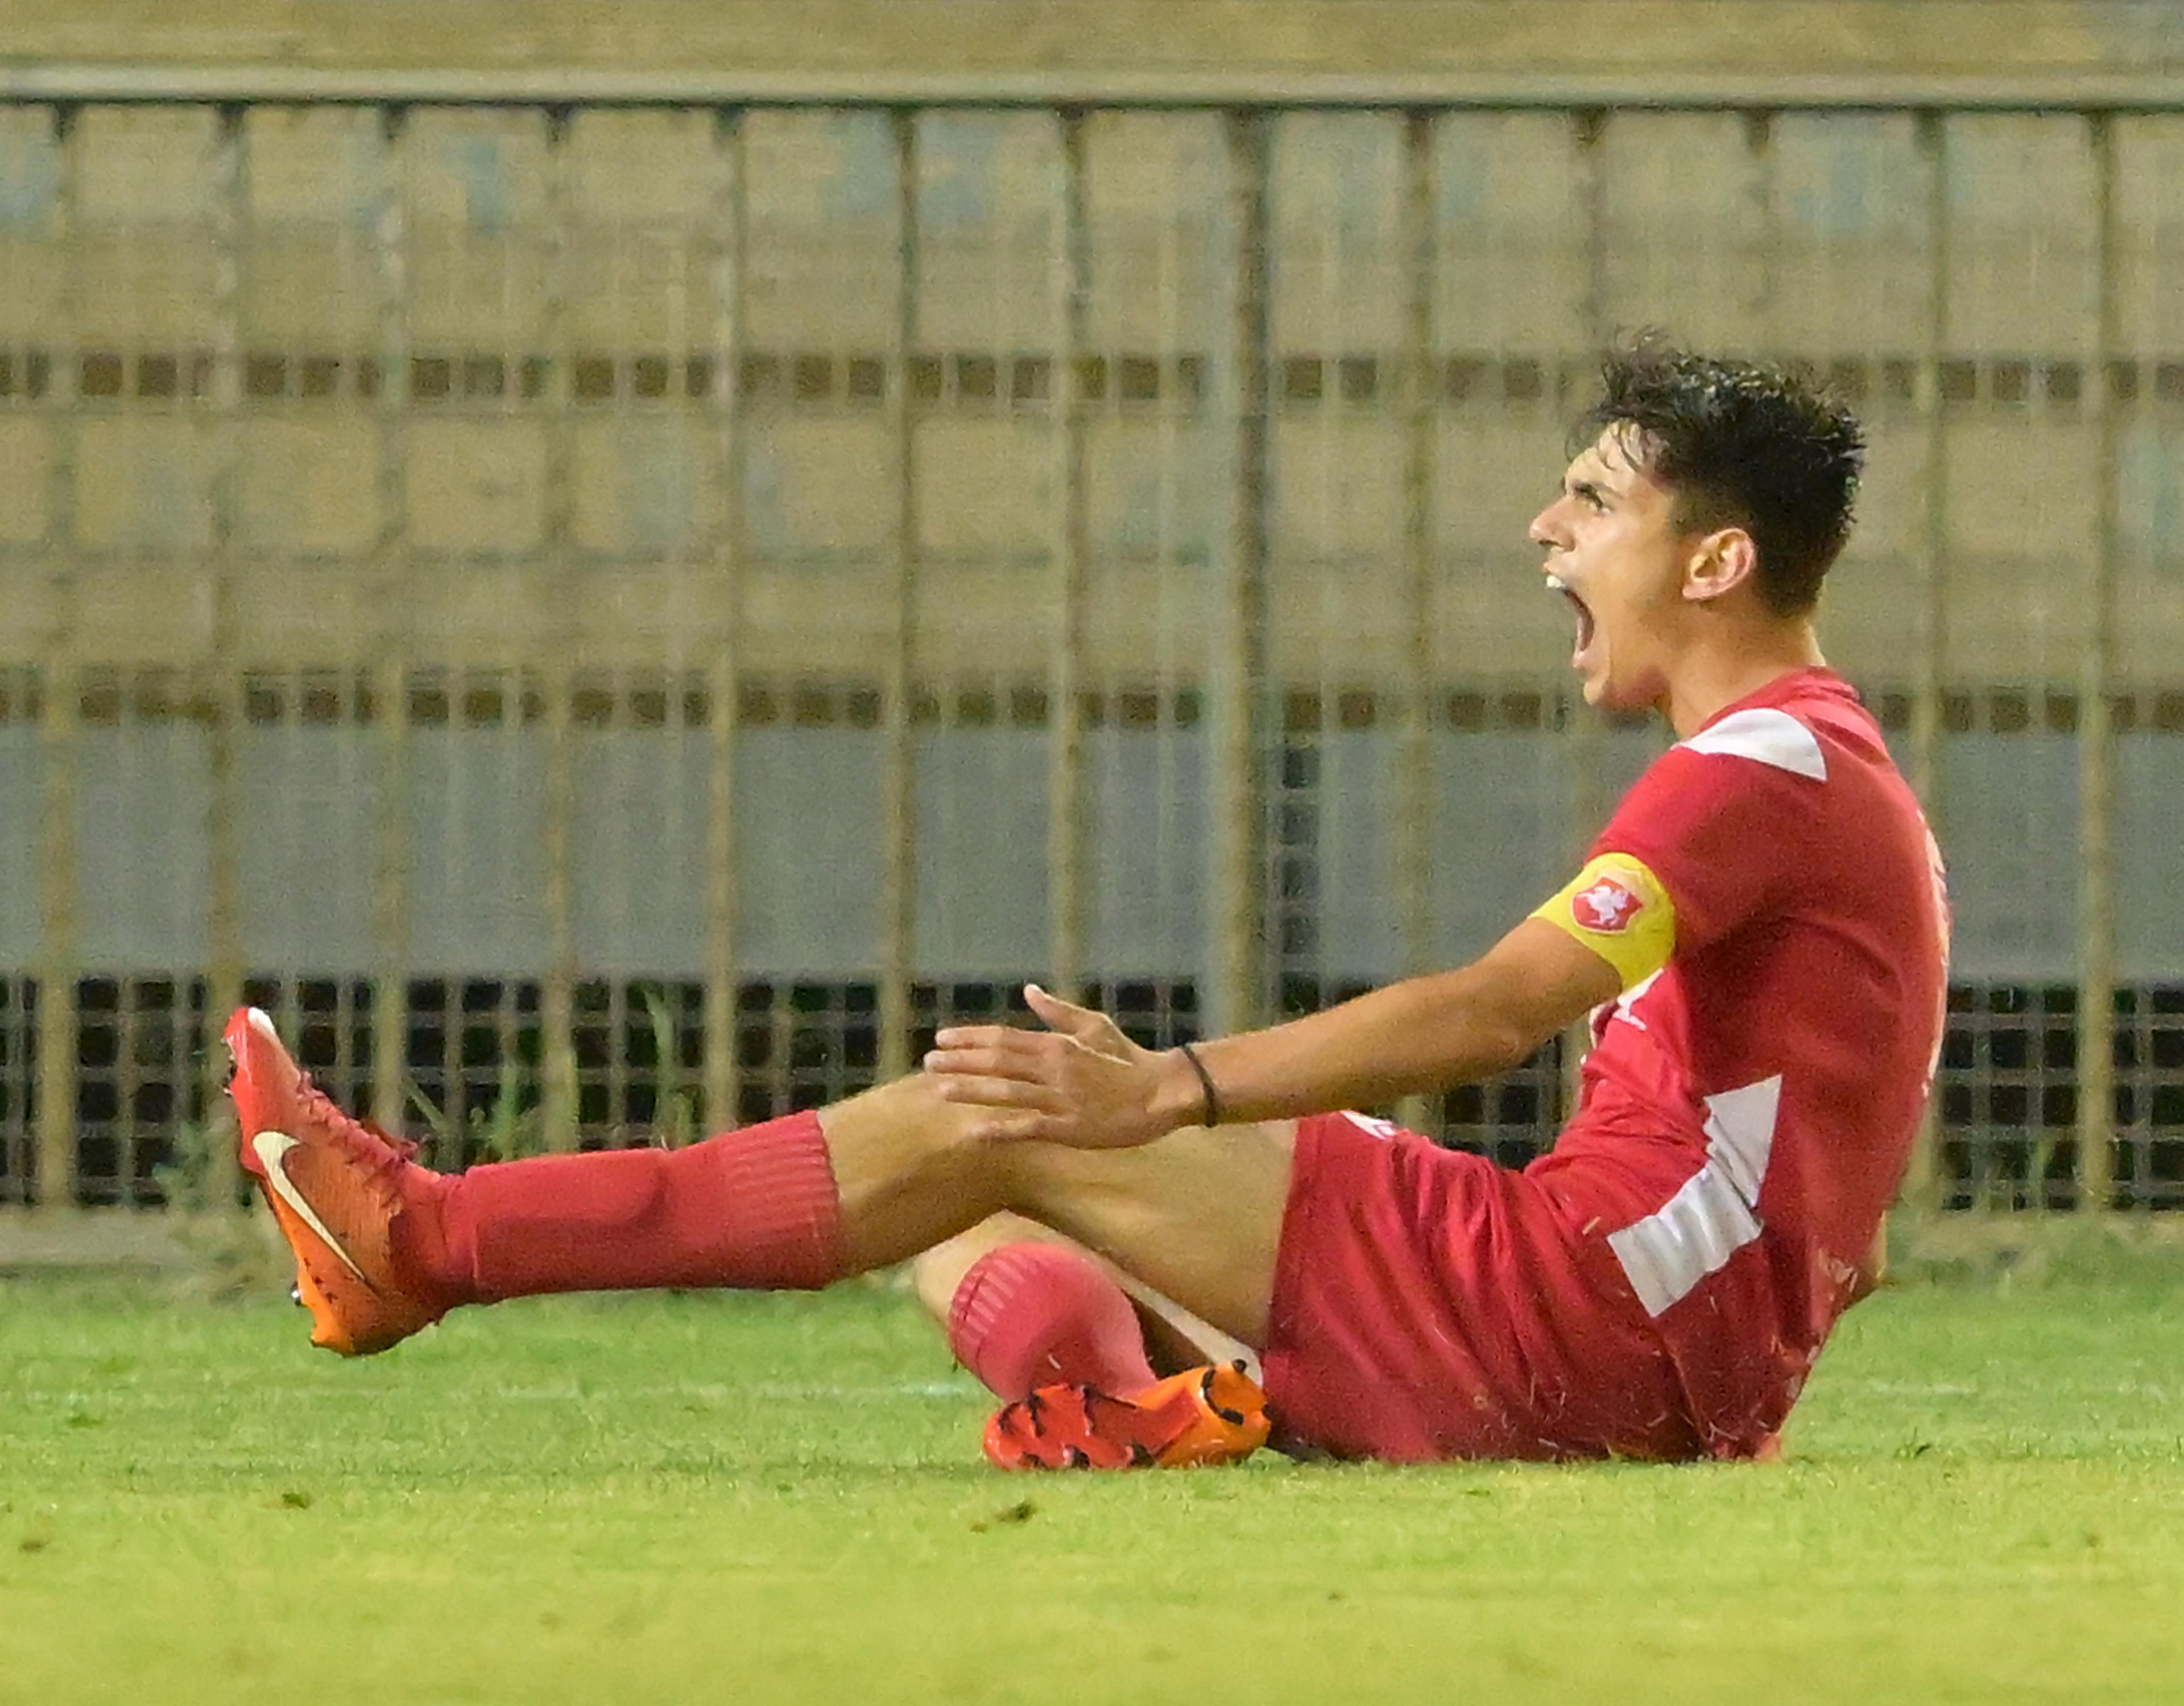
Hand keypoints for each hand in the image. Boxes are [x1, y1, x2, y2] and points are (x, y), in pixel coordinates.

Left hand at [922, 984, 1174, 1147]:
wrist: (1161, 1092)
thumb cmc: (1128, 1058)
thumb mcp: (1094, 1026)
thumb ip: (1058, 1011)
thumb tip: (1029, 989)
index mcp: (1057, 1044)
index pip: (1003, 1037)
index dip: (970, 1038)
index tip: (941, 1038)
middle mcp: (1053, 1068)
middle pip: (998, 1062)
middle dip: (960, 1062)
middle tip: (928, 1062)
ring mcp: (1060, 1099)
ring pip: (1007, 1093)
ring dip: (972, 1090)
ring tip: (941, 1089)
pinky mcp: (1069, 1128)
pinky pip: (1029, 1127)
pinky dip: (1002, 1129)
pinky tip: (976, 1132)